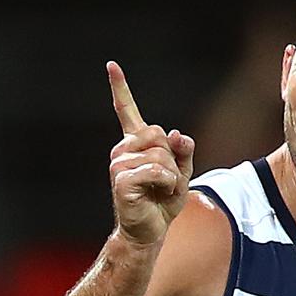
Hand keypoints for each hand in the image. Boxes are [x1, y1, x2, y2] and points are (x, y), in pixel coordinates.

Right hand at [107, 61, 193, 244]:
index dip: (120, 88)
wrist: (150, 230)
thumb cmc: (163, 201)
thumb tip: (177, 134)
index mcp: (135, 144)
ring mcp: (119, 164)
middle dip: (172, 158)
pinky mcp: (121, 180)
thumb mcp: (182, 172)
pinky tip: (158, 193)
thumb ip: (183, 151)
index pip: (127, 111)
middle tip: (165, 179)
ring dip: (171, 175)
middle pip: (160, 135)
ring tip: (160, 189)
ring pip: (161, 155)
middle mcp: (123, 150)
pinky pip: (157, 171)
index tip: (111, 66)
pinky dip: (167, 183)